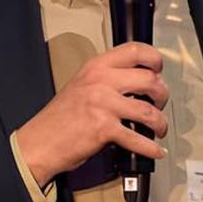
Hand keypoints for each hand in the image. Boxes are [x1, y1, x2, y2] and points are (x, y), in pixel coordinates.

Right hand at [15, 41, 168, 186]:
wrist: (40, 142)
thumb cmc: (60, 118)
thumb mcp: (82, 85)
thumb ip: (107, 79)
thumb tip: (139, 84)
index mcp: (96, 66)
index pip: (135, 50)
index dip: (155, 59)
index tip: (159, 69)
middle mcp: (101, 81)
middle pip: (150, 80)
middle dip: (162, 95)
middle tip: (160, 104)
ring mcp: (103, 104)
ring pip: (149, 111)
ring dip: (160, 123)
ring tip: (159, 129)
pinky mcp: (104, 129)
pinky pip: (138, 139)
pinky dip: (151, 148)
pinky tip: (155, 151)